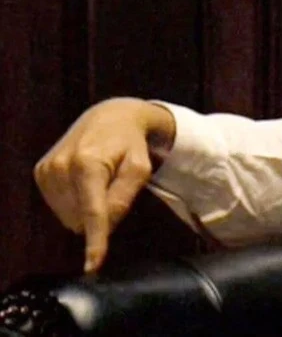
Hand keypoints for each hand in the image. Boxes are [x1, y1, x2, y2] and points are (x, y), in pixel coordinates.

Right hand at [33, 98, 175, 272]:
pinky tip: (85, 182)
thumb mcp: (140, 168)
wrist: (108, 117)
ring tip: (100, 181)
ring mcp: (46, 171)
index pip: (92, 212)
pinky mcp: (40, 174)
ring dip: (88, 210)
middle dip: (102, 216)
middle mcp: (60, 167)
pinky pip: (60, 208)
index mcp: (87, 164)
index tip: (92, 266)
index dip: (95, 241)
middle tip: (114, 189)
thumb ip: (124, 197)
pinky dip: (76, 203)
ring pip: (69, 218)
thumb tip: (105, 227)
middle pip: (82, 219)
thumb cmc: (129, 144)